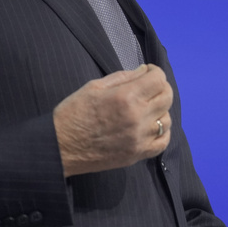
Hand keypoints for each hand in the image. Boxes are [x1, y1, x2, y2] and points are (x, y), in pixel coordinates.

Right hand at [53, 64, 172, 176]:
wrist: (60, 147)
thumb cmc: (73, 113)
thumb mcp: (94, 86)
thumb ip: (123, 77)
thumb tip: (144, 71)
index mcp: (125, 97)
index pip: (158, 79)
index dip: (155, 71)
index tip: (147, 72)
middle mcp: (137, 117)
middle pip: (167, 96)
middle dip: (160, 87)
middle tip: (149, 87)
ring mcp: (139, 138)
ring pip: (167, 119)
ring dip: (160, 110)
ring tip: (146, 108)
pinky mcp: (137, 154)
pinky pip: (163, 142)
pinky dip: (161, 132)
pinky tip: (151, 126)